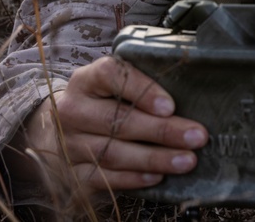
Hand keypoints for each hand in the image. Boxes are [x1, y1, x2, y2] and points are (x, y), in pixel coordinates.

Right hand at [15, 56, 207, 195]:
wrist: (57, 131)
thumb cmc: (100, 102)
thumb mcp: (112, 84)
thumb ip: (140, 83)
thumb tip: (190, 92)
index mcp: (85, 80)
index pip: (110, 75)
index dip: (142, 90)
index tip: (170, 106)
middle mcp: (72, 110)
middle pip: (117, 120)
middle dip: (162, 130)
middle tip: (197, 136)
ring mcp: (69, 144)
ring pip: (113, 153)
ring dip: (154, 158)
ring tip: (187, 160)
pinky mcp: (72, 173)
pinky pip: (105, 178)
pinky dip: (134, 178)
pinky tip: (158, 176)